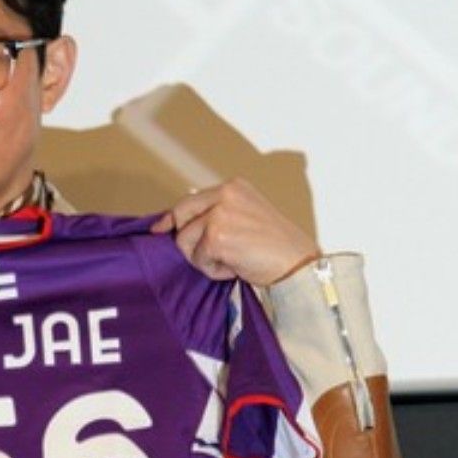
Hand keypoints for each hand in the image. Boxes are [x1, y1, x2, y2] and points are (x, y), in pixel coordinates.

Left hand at [157, 178, 319, 285]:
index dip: (174, 217)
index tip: (161, 228)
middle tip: (208, 255)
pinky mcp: (216, 237)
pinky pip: (199, 259)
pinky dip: (215, 270)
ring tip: (234, 260)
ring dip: (205, 259)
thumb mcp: (246, 216)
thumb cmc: (276, 247)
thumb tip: (179, 224)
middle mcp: (226, 195)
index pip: (191, 200)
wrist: (297, 264)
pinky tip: (237, 267)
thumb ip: (218, 214)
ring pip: (186, 242)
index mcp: (234, 187)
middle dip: (187, 240)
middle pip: (181, 215)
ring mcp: (220, 214)